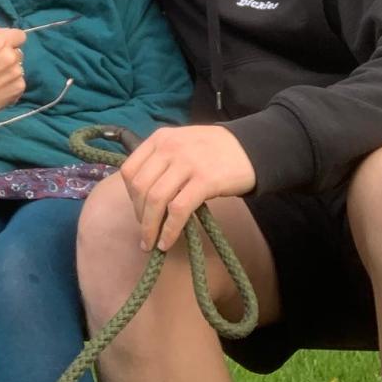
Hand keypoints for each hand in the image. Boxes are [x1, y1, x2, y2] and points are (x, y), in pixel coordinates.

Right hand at [0, 23, 27, 128]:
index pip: (19, 35)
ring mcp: (17, 73)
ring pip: (18, 67)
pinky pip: (19, 82)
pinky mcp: (19, 88)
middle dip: (8, 56)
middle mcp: (11, 56)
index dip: (11, 40)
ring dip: (10, 71)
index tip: (3, 47)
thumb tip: (1, 30)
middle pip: (18, 51)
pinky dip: (10, 85)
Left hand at [119, 125, 256, 251]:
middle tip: (146, 231)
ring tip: (151, 243)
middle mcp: (169, 148)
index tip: (138, 210)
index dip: (129, 195)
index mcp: (160, 138)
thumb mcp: (181, 143)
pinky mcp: (205, 180)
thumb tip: (143, 196)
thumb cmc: (214, 150)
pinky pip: (178, 210)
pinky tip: (167, 242)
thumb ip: (162, 161)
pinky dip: (169, 230)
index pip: (129, 170)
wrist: (251, 147)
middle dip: (139, 215)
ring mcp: (187, 163)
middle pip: (140, 187)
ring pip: (155, 199)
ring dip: (150, 227)